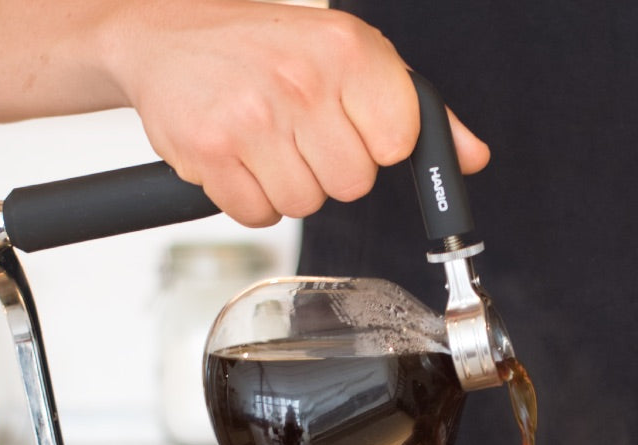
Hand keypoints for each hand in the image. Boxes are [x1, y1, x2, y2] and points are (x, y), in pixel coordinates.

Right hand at [102, 0, 489, 224]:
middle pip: (351, 186)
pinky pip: (257, 215)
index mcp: (348, 51)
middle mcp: (302, 80)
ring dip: (286, 187)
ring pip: (304, 206)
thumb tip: (471, 158)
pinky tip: (238, 159)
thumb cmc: (264, 47)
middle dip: (327, 171)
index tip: (350, 129)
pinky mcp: (212, 151)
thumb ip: (416, 111)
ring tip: (265, 144)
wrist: (166, 35)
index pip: (398, 144)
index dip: (374, 146)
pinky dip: (249, 200)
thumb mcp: (348, 56)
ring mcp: (253, 117)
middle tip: (298, 135)